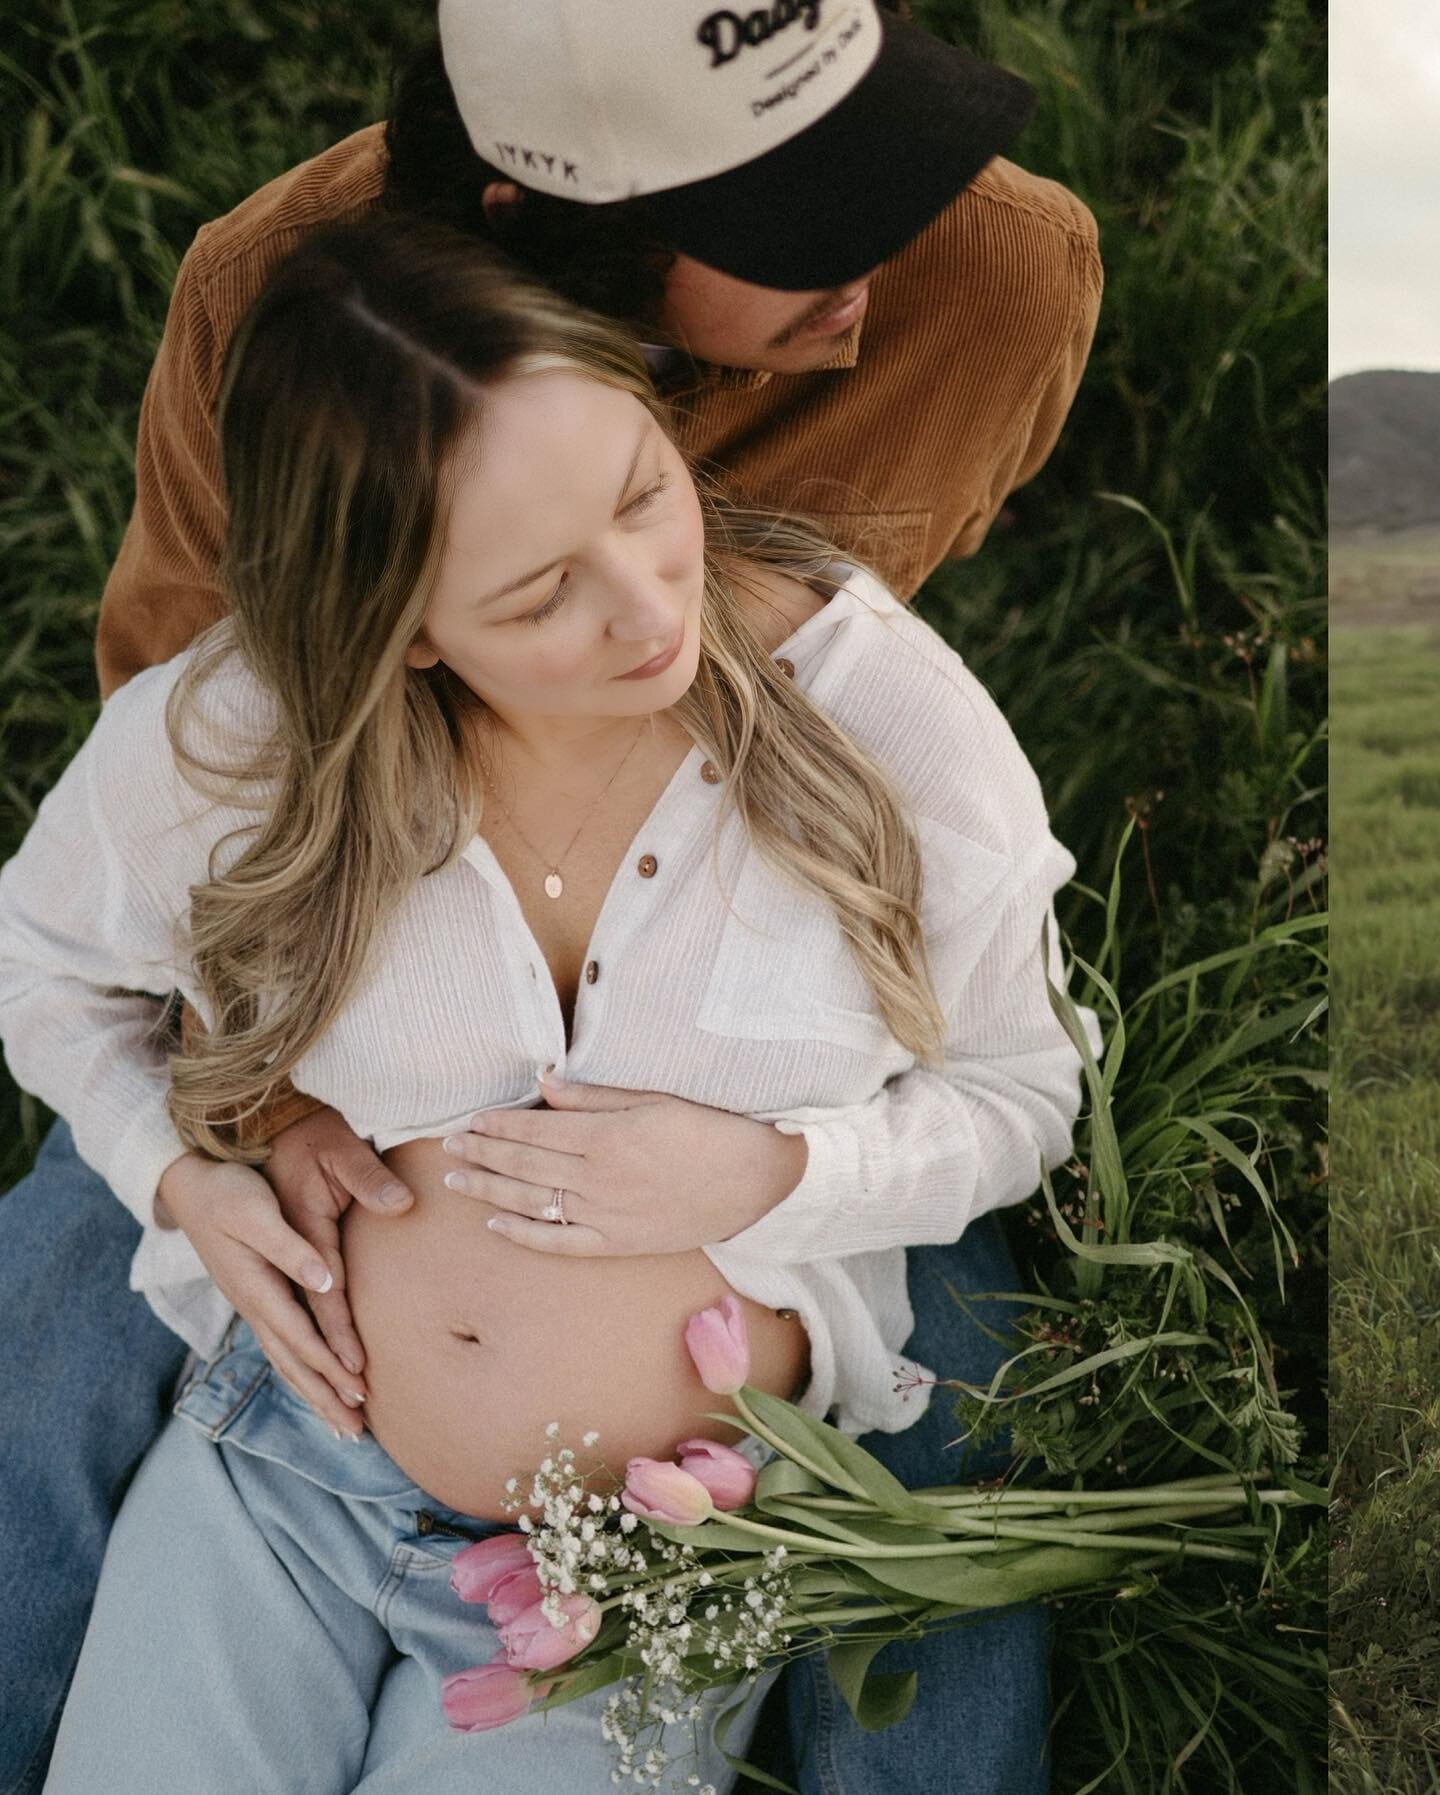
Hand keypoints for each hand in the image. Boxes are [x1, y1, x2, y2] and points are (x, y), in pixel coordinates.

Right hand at [157, 1110, 413, 1435]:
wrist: (190, 1182)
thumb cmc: (227, 1191)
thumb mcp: (257, 1212)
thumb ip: (291, 1248)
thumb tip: (325, 1282)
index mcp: (256, 1287)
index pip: (300, 1338)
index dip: (330, 1367)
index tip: (360, 1392)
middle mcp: (252, 1304)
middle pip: (293, 1362)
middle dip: (324, 1397)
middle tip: (355, 1431)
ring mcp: (251, 1303)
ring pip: (285, 1359)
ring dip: (313, 1392)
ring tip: (341, 1422)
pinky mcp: (255, 1295)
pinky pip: (280, 1344)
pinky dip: (299, 1370)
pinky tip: (312, 1383)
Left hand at [438, 1071, 806, 1257]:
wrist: (754, 1181)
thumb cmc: (707, 1131)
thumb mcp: (652, 1099)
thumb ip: (593, 1096)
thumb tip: (543, 1084)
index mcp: (605, 1136)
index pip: (534, 1130)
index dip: (497, 1124)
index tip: (469, 1119)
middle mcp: (597, 1178)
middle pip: (524, 1165)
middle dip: (482, 1153)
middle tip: (448, 1146)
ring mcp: (605, 1215)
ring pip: (531, 1202)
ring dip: (489, 1189)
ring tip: (456, 1179)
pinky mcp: (618, 1243)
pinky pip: (560, 1242)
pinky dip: (523, 1234)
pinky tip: (495, 1223)